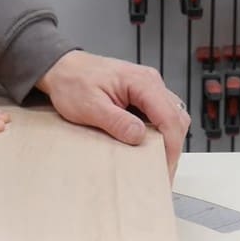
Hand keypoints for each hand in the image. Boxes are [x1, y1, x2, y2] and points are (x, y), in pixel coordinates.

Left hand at [35, 50, 189, 176]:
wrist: (63, 68)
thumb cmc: (73, 82)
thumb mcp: (90, 106)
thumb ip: (116, 121)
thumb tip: (138, 137)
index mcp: (142, 82)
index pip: (169, 117)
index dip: (171, 146)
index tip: (165, 169)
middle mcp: (150, 82)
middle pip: (176, 118)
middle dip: (173, 148)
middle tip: (162, 173)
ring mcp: (148, 88)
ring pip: (172, 117)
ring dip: (168, 141)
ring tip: (156, 164)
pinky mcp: (143, 96)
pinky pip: (160, 116)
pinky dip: (159, 134)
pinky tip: (148, 148)